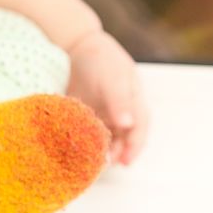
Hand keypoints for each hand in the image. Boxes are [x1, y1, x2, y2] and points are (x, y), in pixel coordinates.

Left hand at [65, 30, 148, 164]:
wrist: (79, 46)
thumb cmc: (103, 59)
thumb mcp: (115, 78)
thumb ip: (120, 101)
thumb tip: (128, 125)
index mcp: (135, 104)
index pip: (139, 131)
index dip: (133, 148)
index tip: (125, 162)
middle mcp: (121, 113)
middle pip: (122, 140)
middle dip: (114, 154)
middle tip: (101, 166)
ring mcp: (104, 115)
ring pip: (105, 139)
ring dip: (99, 150)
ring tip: (87, 160)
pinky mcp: (87, 115)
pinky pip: (87, 133)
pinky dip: (83, 141)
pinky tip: (73, 148)